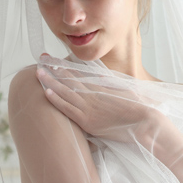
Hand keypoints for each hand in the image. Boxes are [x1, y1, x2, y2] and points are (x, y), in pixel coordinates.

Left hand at [35, 55, 152, 142]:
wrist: (144, 123)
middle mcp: (92, 96)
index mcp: (101, 88)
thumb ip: (110, 86)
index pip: (78, 75)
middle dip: (54, 69)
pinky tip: (47, 92)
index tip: (54, 60)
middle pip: (69, 79)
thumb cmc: (138, 110)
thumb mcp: (124, 92)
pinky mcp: (88, 121)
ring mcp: (89, 108)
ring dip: (51, 82)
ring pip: (65, 92)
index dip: (65, 67)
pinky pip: (69, 109)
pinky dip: (57, 100)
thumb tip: (101, 79)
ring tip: (38, 72)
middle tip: (41, 59)